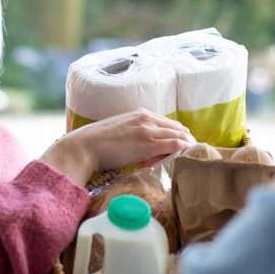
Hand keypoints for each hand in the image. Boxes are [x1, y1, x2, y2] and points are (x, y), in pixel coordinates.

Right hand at [41, 109, 193, 185]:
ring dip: (187, 148)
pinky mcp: (148, 142)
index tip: (183, 148)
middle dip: (187, 142)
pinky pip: (174, 145)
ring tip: (191, 160)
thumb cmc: (95, 144)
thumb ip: (133, 137)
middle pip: (178, 128)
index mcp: (140, 114)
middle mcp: (146, 118)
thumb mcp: (119, 133)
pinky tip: (185, 160)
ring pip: (180, 136)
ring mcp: (148, 129)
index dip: (178, 136)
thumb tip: (141, 151)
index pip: (169, 123)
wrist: (83, 147)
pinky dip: (183, 151)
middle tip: (191, 156)